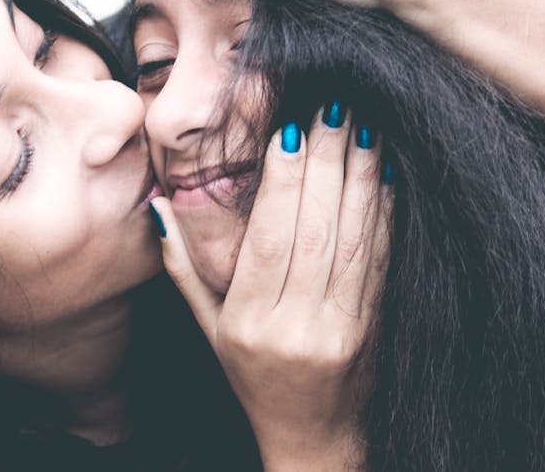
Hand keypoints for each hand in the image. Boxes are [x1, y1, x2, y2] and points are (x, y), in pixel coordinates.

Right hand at [150, 107, 391, 469]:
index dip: (283, 181)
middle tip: (334, 107)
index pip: (268, 237)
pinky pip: (378, 262)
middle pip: (314, 230)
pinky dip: (383, 215)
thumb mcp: (210, 330)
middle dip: (326, 163)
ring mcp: (340, 328)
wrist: (313, 437)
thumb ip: (183, 270)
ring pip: (352, 240)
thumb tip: (160, 208)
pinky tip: (384, 176)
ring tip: (363, 127)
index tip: (292, 129)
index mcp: (250, 321)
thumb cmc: (253, 378)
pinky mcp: (372, 328)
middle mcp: (295, 324)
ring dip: (361, 178)